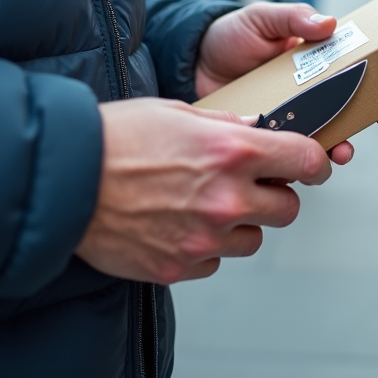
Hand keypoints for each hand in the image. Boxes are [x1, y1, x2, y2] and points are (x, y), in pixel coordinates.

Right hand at [75, 98, 331, 283]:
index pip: (306, 161)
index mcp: (232, 151)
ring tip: (205, 204)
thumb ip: (225, 124)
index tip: (312, 164)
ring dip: (240, 224)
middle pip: (288, 209)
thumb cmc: (115, 138)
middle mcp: (227, 198)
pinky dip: (205, 247)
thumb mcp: (177, 111)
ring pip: (253, 239)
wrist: (63, 179)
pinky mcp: (180, 266)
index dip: (314, 162)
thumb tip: (255, 129)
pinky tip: (178, 224)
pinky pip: (214, 262)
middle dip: (276, 196)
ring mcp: (205, 238)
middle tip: (253, 186)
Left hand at [195, 2, 377, 164]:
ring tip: (342, 151)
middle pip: (350, 109)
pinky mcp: (268, 135)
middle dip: (372, 119)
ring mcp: (291, 114)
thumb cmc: (233, 34)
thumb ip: (294, 18)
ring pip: (325, 136)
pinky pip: (288, 152)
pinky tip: (300, 163)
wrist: (192, 59)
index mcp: (316, 61)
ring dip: (340, 146)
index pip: (357, 74)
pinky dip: (298, 161)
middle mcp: (309, 91)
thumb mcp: (264, 18)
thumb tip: (330, 23)